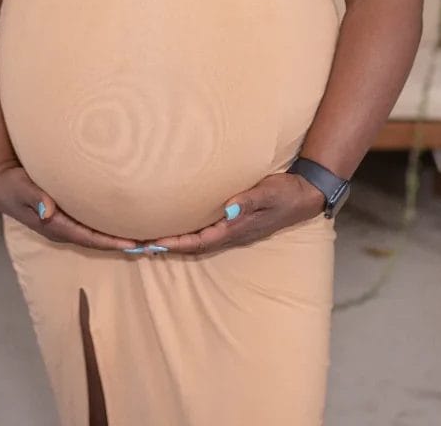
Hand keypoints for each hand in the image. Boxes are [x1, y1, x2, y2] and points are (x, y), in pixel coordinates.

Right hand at [0, 161, 139, 253]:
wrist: (2, 184)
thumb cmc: (11, 184)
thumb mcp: (19, 187)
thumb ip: (33, 197)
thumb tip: (48, 211)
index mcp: (55, 226)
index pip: (89, 238)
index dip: (112, 242)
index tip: (135, 244)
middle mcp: (64, 230)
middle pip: (99, 242)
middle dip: (123, 243)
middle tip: (151, 242)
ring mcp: (67, 225)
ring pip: (98, 235)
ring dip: (120, 237)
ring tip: (146, 235)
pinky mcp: (69, 216)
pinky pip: (94, 225)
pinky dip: (111, 225)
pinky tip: (126, 220)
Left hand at [145, 172, 326, 256]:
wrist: (305, 194)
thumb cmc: (286, 192)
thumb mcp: (269, 193)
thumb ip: (249, 200)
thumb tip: (226, 210)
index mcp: (235, 230)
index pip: (198, 242)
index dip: (174, 244)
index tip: (151, 244)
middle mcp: (230, 234)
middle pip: (191, 246)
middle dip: (164, 247)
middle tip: (135, 245)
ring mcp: (231, 230)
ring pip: (196, 241)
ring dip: (172, 242)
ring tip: (145, 239)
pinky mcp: (232, 222)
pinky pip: (203, 232)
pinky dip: (185, 233)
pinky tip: (173, 226)